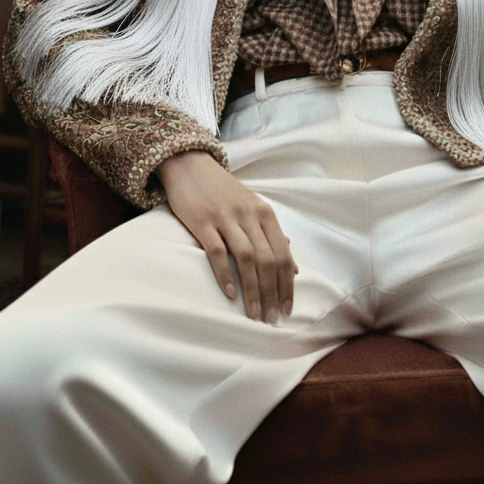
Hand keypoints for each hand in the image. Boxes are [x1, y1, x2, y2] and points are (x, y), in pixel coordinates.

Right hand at [156, 150, 297, 323]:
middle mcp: (250, 215)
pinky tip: (231, 294)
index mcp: (265, 213)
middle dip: (272, 293)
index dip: (287, 285)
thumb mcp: (252, 208)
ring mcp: (226, 218)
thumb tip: (294, 268)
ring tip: (253, 314)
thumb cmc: (222, 191)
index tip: (287, 309)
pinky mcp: (202, 222)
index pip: (284, 254)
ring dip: (253, 290)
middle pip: (268, 260)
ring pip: (247, 259)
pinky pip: (218, 252)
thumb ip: (272, 236)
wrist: (189, 164)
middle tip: (271, 319)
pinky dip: (226, 275)